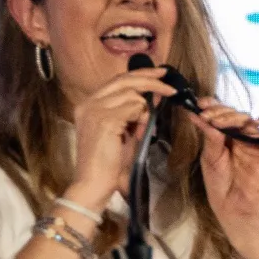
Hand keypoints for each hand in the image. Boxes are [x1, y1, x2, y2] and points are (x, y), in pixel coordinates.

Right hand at [64, 67, 174, 205]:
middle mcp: (89, 103)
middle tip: (170, 85)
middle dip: (151, 80)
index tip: (159, 74)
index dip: (140, 75)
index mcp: (89, 104)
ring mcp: (95, 110)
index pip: (117, 81)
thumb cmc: (108, 163)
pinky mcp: (105, 120)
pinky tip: (138, 134)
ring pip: (133, 96)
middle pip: (125, 80)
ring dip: (146, 112)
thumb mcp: (123, 132)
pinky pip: (135, 109)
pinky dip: (143, 120)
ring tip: (141, 131)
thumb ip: (135, 114)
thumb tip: (154, 96)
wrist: (93, 183)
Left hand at [186, 98, 258, 258]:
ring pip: (250, 117)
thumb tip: (197, 114)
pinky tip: (255, 122)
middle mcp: (239, 134)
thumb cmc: (219, 184)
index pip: (220, 113)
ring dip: (235, 116)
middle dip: (220, 112)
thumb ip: (209, 136)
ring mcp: (255, 140)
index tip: (199, 105)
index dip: (212, 105)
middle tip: (208, 118)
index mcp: (223, 135)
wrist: (233, 205)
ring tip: (223, 123)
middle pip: (234, 112)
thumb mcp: (209, 157)